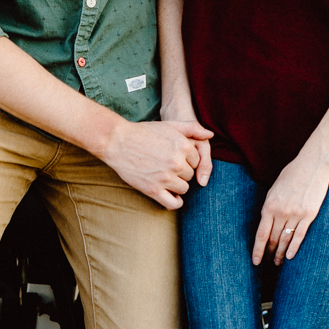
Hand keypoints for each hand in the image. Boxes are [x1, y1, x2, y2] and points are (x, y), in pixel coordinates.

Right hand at [97, 119, 213, 209]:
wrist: (118, 141)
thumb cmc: (144, 132)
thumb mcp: (170, 125)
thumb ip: (192, 128)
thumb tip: (210, 135)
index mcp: (184, 147)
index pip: (197, 162)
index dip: (186, 161)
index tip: (174, 158)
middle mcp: (177, 163)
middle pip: (190, 176)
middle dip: (181, 173)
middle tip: (166, 167)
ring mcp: (166, 178)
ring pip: (183, 189)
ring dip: (176, 186)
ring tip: (164, 178)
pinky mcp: (153, 190)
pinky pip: (173, 203)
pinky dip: (175, 202)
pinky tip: (171, 196)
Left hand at [252, 152, 328, 265]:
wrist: (312, 165)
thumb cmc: (291, 175)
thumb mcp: (273, 190)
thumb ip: (269, 207)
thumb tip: (266, 222)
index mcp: (269, 206)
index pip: (261, 234)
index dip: (257, 250)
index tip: (255, 261)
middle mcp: (281, 212)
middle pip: (272, 239)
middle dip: (268, 252)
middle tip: (267, 262)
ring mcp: (295, 214)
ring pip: (285, 240)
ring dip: (280, 253)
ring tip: (277, 263)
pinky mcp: (309, 214)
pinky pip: (299, 235)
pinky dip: (293, 248)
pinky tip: (289, 257)